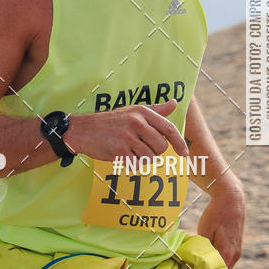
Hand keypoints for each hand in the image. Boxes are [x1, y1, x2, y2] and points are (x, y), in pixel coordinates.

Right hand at [64, 99, 188, 161]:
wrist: (83, 130)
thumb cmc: (111, 121)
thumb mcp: (133, 111)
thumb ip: (156, 109)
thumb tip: (175, 103)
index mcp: (142, 112)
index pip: (169, 129)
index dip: (179, 143)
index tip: (185, 154)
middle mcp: (137, 122)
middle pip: (161, 147)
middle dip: (155, 152)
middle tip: (140, 147)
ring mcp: (128, 137)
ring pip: (150, 158)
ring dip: (142, 158)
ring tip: (130, 150)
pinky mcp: (119, 151)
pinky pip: (136, 165)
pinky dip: (132, 164)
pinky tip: (123, 156)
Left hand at [197, 181, 245, 268]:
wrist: (231, 199)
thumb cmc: (216, 214)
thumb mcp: (205, 231)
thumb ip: (203, 250)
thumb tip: (197, 265)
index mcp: (227, 252)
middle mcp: (235, 254)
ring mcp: (237, 250)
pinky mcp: (236, 246)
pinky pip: (227, 261)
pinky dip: (220, 267)